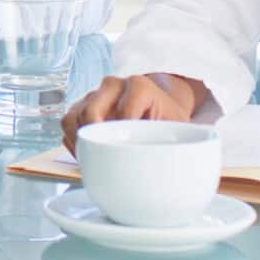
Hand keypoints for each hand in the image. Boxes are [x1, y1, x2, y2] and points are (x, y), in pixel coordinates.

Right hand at [60, 73, 208, 150]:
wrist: (159, 107)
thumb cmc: (169, 121)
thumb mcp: (179, 129)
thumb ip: (182, 144)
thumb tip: (193, 175)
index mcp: (139, 86)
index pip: (122, 114)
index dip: (123, 139)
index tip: (130, 155)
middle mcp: (113, 84)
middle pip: (90, 112)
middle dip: (95, 139)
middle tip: (105, 159)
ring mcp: (95, 93)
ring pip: (73, 117)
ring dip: (79, 141)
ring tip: (93, 158)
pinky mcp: (82, 104)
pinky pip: (66, 122)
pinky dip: (72, 141)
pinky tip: (86, 153)